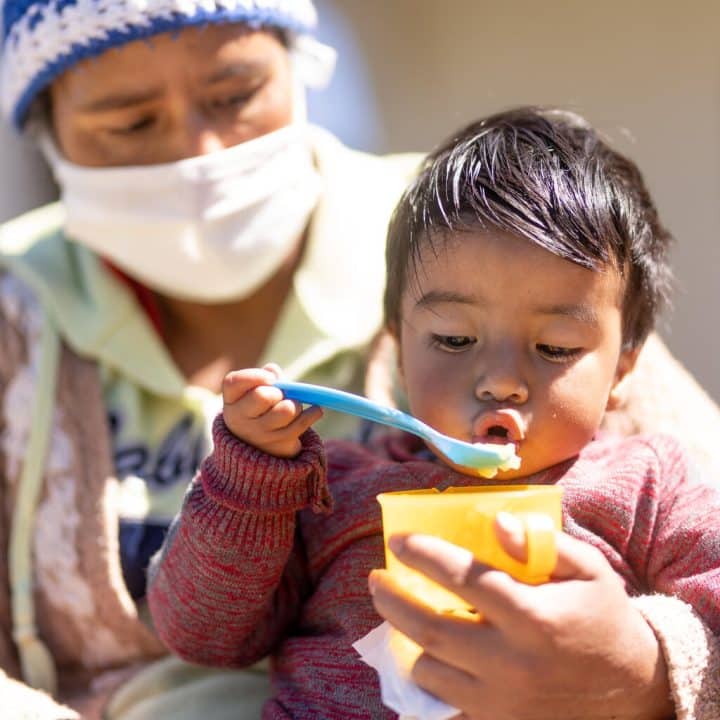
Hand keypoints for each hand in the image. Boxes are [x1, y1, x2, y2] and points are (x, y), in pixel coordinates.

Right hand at [222, 364, 322, 457]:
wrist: (261, 446)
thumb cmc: (260, 408)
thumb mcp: (256, 392)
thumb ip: (265, 377)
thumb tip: (273, 371)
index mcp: (232, 400)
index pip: (234, 382)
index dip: (254, 376)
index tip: (270, 378)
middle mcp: (239, 419)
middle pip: (262, 396)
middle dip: (278, 392)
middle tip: (280, 395)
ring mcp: (258, 435)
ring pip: (286, 410)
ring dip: (296, 404)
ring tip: (294, 405)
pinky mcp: (277, 446)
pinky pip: (301, 424)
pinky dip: (312, 414)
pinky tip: (315, 410)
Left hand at [369, 514, 672, 719]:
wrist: (634, 689)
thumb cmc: (604, 617)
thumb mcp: (589, 570)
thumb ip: (543, 543)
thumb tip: (497, 523)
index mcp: (534, 616)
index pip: (464, 579)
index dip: (424, 555)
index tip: (398, 541)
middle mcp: (512, 662)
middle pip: (432, 629)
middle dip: (393, 601)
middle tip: (375, 579)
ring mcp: (503, 701)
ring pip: (431, 671)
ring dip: (409, 640)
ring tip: (400, 614)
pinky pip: (446, 705)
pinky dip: (428, 678)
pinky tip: (425, 654)